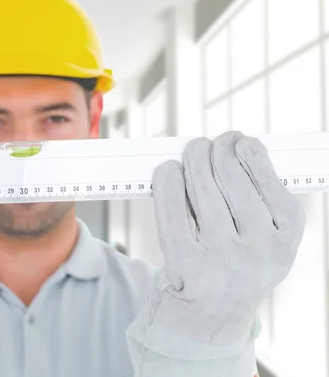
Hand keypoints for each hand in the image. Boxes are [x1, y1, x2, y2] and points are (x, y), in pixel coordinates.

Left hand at [149, 131, 304, 344]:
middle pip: (230, 178)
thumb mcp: (270, 236)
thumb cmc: (242, 260)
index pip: (266, 180)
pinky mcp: (185, 263)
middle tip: (208, 143)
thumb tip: (235, 146)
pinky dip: (168, 182)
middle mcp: (257, 249)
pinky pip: (171, 211)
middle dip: (217, 150)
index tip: (239, 141)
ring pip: (201, 188)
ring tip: (193, 151)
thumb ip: (263, 196)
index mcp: (285, 237)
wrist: (215, 312)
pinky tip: (169, 171)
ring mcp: (220, 258)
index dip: (249, 152)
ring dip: (193, 159)